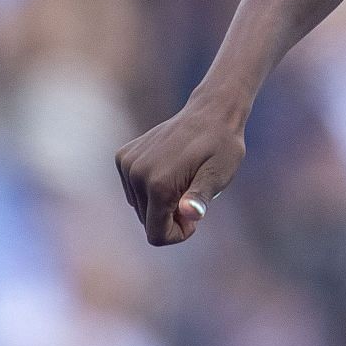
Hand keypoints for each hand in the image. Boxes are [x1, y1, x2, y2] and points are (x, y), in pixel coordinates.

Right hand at [114, 101, 245, 245]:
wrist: (212, 111)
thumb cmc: (222, 146)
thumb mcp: (219, 174)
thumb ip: (201, 195)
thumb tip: (189, 212)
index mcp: (158, 184)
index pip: (156, 234)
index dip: (178, 233)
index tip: (196, 217)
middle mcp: (136, 174)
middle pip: (147, 221)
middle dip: (170, 217)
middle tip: (193, 195)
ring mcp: (127, 164)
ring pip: (140, 206)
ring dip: (162, 203)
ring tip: (184, 180)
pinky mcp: (123, 156)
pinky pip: (133, 189)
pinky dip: (151, 188)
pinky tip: (170, 169)